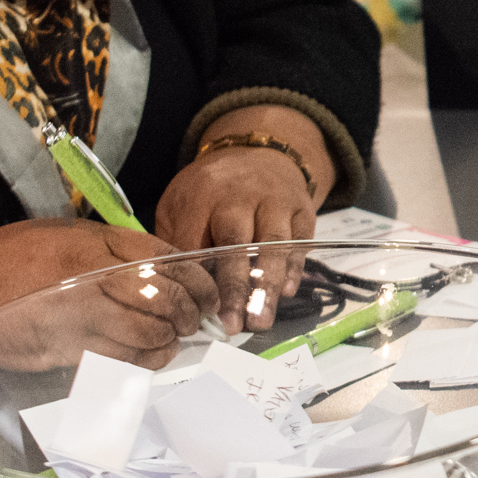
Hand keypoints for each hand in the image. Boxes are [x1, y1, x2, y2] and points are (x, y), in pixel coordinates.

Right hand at [0, 218, 209, 363]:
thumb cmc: (5, 262)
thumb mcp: (60, 237)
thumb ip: (106, 250)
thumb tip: (158, 269)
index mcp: (92, 242)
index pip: (165, 257)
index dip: (196, 279)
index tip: (207, 292)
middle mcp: (91, 275)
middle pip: (164, 296)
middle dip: (189, 313)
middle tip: (196, 321)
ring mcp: (79, 313)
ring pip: (149, 330)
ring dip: (169, 340)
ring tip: (173, 340)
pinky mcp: (66, 348)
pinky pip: (123, 358)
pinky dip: (146, 360)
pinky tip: (151, 357)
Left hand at [156, 105, 331, 328]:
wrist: (257, 152)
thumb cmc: (210, 190)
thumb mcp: (180, 204)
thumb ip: (176, 241)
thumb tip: (176, 289)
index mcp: (203, 195)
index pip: (198, 242)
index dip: (198, 278)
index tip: (197, 309)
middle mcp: (241, 196)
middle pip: (238, 244)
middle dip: (236, 288)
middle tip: (233, 325)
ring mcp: (276, 202)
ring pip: (274, 246)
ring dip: (267, 287)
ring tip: (261, 320)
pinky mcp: (302, 209)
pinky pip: (300, 243)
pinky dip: (294, 269)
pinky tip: (286, 293)